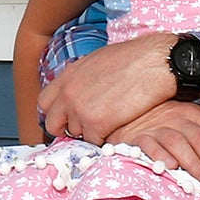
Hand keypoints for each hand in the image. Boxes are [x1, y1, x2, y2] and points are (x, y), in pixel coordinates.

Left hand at [38, 33, 177, 144]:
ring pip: (77, 134)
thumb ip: (81, 79)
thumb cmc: (133, 58)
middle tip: (86, 127)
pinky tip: (119, 126)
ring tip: (111, 122)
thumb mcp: (97, 62)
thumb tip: (80, 91)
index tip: (67, 117)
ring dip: (91, 132)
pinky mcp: (97, 124)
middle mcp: (68, 94)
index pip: (44, 103)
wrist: (154, 62)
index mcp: (67, 76)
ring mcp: (80, 110)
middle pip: (53, 124)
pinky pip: (95, 141)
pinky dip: (106, 138)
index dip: (56, 112)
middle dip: (67, 129)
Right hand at [112, 100, 199, 191]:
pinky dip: (162, 156)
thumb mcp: (193, 125)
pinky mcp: (137, 137)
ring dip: (194, 164)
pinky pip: (150, 145)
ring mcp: (156, 126)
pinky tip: (171, 169)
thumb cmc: (165, 126)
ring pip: (179, 143)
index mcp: (195, 114)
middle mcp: (178, 117)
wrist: (127, 119)